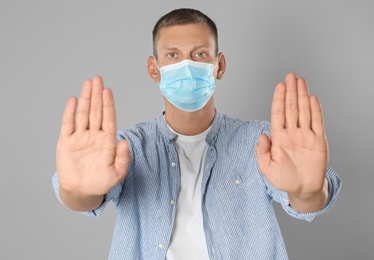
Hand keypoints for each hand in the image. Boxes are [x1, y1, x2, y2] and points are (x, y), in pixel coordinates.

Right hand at [56, 76, 130, 209]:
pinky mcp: (67, 142)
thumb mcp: (117, 174)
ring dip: (85, 98)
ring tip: (88, 83)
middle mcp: (94, 136)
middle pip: (96, 111)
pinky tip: (73, 100)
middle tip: (98, 78)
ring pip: (83, 114)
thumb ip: (123, 159)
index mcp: (107, 141)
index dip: (108, 105)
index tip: (108, 91)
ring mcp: (80, 138)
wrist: (81, 191)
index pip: (108, 119)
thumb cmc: (101, 183)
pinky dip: (70, 112)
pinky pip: (68, 124)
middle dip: (97, 95)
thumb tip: (125, 142)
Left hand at [255, 73, 327, 211]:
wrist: (303, 189)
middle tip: (290, 76)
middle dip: (290, 92)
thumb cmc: (284, 179)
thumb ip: (262, 152)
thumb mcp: (267, 168)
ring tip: (300, 81)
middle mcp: (292, 133)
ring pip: (304, 111)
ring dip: (302, 95)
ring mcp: (305, 135)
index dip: (278, 100)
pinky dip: (315, 110)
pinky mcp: (318, 141)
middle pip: (291, 108)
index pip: (278, 114)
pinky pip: (317, 122)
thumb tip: (261, 136)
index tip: (279, 86)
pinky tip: (312, 98)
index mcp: (279, 138)